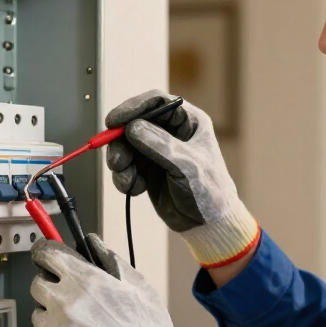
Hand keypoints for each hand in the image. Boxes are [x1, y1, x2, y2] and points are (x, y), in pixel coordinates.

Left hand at [30, 235, 204, 326]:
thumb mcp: (142, 290)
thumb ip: (113, 264)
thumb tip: (93, 245)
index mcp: (87, 282)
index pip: (48, 257)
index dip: (47, 256)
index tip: (48, 260)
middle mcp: (65, 305)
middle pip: (37, 286)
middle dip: (51, 289)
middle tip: (70, 301)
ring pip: (39, 318)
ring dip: (52, 319)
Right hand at [105, 90, 259, 268]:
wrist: (208, 224)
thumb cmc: (210, 193)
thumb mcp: (188, 167)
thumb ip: (160, 146)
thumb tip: (133, 128)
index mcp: (188, 121)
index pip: (156, 102)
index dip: (133, 107)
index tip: (114, 121)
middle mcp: (171, 132)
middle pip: (134, 123)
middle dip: (120, 142)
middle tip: (116, 161)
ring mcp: (157, 150)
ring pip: (126, 145)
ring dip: (120, 163)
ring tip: (126, 181)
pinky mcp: (147, 169)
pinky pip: (126, 165)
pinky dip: (124, 177)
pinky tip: (134, 188)